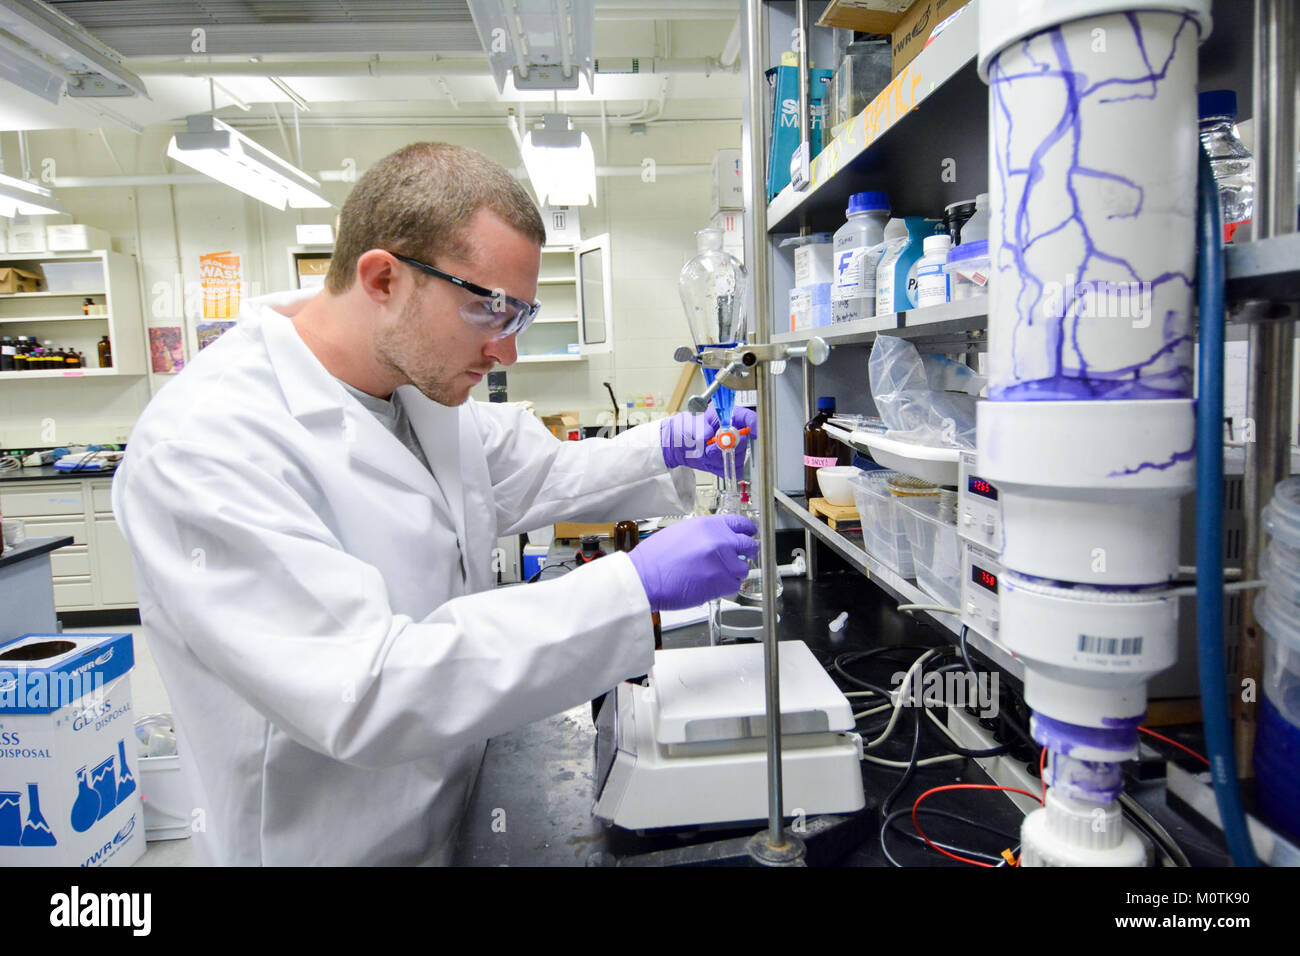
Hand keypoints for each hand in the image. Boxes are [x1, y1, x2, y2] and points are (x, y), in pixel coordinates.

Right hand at [627, 514, 758, 611]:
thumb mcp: (682, 532)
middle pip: (749, 545)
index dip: (748, 531)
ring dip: (733, 573)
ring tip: (714, 575)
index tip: (750, 534)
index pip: (741, 523)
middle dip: (746, 552)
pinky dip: (725, 587)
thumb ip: (706, 534)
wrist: (645, 577)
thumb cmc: (656, 557)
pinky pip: (734, 585)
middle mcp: (720, 540)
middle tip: (740, 558)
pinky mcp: (721, 582)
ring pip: (743, 568)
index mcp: (710, 525)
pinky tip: (709, 585)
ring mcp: (723, 562)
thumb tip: (719, 539)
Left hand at [660, 405, 757, 478]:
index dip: (753, 425)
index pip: (748, 418)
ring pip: (737, 458)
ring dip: (718, 459)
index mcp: (727, 417)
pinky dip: (719, 468)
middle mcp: (733, 432)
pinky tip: (709, 461)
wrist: (678, 444)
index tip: (752, 433)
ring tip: (704, 453)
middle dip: (727, 448)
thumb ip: (702, 429)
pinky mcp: (729, 461)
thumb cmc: (685, 428)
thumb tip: (711, 437)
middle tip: (710, 447)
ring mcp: (732, 448)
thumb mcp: (690, 424)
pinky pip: (733, 469)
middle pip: (744, 442)